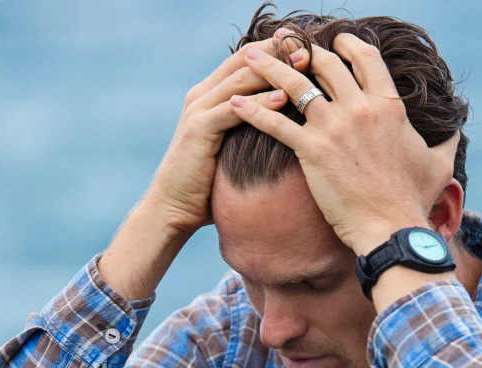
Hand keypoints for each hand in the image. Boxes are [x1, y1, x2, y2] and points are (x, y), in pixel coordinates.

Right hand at [146, 35, 307, 233]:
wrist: (173, 207)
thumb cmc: (207, 184)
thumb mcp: (232, 148)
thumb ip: (249, 128)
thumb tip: (286, 125)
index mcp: (210, 95)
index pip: (245, 59)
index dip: (275, 49)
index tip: (305, 45)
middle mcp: (202, 95)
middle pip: (244, 59)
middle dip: (277, 51)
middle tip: (308, 46)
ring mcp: (198, 110)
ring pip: (240, 78)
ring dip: (273, 71)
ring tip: (303, 65)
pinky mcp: (198, 129)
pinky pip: (233, 109)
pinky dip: (260, 102)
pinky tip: (283, 98)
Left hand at [228, 33, 458, 253]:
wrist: (392, 228)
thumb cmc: (414, 200)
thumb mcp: (439, 164)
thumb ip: (447, 140)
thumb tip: (457, 128)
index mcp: (389, 105)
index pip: (364, 58)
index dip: (346, 44)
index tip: (333, 42)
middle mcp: (360, 108)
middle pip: (325, 63)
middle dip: (301, 50)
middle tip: (283, 44)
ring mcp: (334, 127)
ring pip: (294, 84)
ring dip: (268, 67)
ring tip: (248, 57)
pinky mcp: (312, 150)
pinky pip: (275, 123)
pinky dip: (252, 112)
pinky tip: (234, 105)